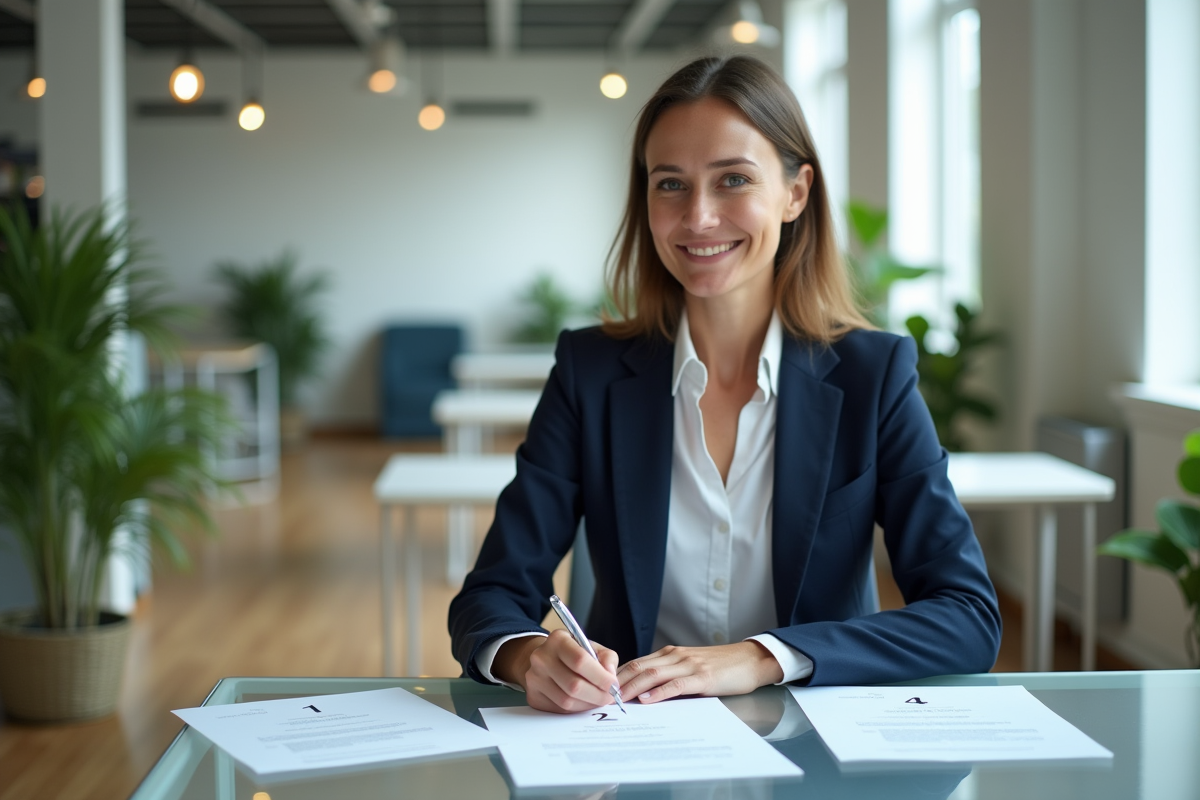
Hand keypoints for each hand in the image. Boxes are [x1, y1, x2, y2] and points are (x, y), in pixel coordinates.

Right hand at [493, 629, 620, 713]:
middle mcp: (541, 658)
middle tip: (610, 697)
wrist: (544, 659)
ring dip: (588, 704)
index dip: (601, 677)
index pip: (580, 661)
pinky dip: (577, 709)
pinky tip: (584, 702)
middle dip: (598, 695)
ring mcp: (534, 678)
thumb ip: (607, 658)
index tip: (613, 685)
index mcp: (558, 640)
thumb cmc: (573, 653)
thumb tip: (611, 676)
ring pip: (567, 701)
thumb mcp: (591, 646)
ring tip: (599, 700)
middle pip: (574, 685)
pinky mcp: (533, 696)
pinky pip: (559, 709)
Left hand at [616, 641, 783, 703]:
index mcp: (670, 654)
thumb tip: (643, 694)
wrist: (750, 660)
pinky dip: (659, 692)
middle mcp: (676, 656)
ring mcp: (689, 665)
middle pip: (639, 667)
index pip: (636, 663)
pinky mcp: (703, 677)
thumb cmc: (720, 667)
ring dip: (632, 687)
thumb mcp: (690, 668)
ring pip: (653, 674)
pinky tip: (648, 701)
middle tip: (601, 697)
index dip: (617, 676)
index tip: (601, 689)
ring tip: (617, 700)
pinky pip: (676, 684)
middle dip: (618, 682)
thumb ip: (669, 676)